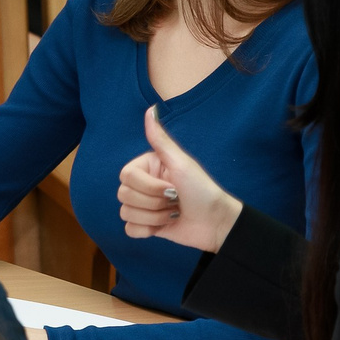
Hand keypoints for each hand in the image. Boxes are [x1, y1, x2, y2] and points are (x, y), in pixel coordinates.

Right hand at [117, 106, 241, 252]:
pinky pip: (129, 229)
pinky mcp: (144, 225)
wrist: (216, 222)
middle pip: (124, 195)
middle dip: (154, 203)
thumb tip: (150, 108)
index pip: (126, 177)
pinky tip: (164, 226)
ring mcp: (142, 206)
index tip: (172, 187)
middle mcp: (141, 185)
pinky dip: (147, 230)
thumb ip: (161, 139)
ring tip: (173, 213)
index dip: (148, 187)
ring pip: (126, 213)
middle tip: (175, 200)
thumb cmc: (202, 189)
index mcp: (146, 167)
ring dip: (155, 218)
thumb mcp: (181, 163)